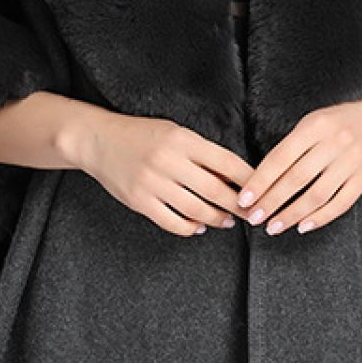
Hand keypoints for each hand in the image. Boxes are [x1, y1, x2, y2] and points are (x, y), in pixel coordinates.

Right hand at [72, 108, 254, 236]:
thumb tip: (235, 177)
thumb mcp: (174, 133)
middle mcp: (169, 161)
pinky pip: (172, 222)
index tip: (263, 190)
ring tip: (227, 221)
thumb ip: (202, 153)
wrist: (98, 140)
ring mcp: (153, 183)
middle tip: (253, 215)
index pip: (227, 162)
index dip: (249, 180)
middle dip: (240, 206)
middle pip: (216, 190)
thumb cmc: (141, 135)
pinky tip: (198, 227)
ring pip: (196, 210)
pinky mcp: (140, 201)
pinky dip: (190, 228)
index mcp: (183, 140)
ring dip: (217, 219)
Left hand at [233, 83, 361, 235]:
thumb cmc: (338, 121)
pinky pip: (341, 203)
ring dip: (292, 215)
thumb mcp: (314, 122)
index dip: (261, 180)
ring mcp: (353, 161)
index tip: (244, 199)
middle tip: (253, 218)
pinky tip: (303, 226)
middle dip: (271, 201)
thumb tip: (261, 180)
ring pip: (318, 195)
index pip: (281, 157)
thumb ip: (291, 146)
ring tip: (273, 227)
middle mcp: (335, 142)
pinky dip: (320, 217)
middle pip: (297, 178)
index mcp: (316, 125)